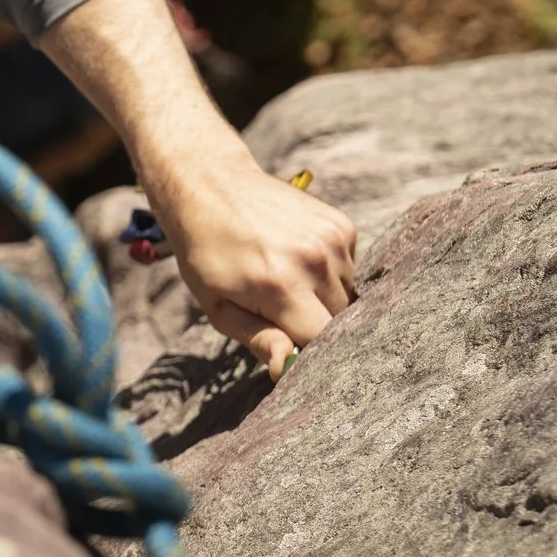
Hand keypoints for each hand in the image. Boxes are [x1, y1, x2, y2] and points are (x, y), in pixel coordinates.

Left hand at [149, 164, 357, 376]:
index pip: (323, 342)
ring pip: (348, 295)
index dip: (312, 355)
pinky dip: (329, 272)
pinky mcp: (342, 225)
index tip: (297, 356)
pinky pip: (349, 268)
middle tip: (281, 312)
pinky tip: (297, 257)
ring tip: (286, 279)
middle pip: (340, 322)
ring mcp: (333, 239)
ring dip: (325, 299)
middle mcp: (315, 262)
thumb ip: (259, 339)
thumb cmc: (208, 254)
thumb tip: (287, 370)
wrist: (212, 186)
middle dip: (317, 327)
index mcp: (282, 287)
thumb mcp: (218, 304)